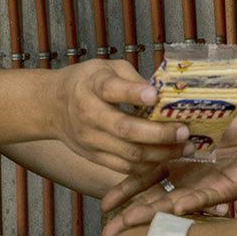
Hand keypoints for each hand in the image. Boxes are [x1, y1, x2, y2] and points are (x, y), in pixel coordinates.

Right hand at [50, 59, 190, 172]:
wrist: (52, 106)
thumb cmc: (86, 82)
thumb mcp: (106, 68)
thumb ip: (132, 78)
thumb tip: (163, 92)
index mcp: (92, 86)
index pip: (111, 90)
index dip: (134, 93)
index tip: (156, 96)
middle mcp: (89, 115)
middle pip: (126, 129)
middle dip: (159, 133)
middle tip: (184, 131)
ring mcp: (91, 140)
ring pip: (129, 154)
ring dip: (161, 154)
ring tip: (184, 147)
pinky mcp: (94, 156)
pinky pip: (124, 167)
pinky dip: (149, 165)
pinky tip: (167, 157)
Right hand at [102, 108, 236, 235]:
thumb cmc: (233, 129)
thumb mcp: (197, 112)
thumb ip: (176, 108)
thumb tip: (155, 93)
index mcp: (174, 163)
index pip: (143, 178)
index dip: (124, 191)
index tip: (106, 204)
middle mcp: (184, 181)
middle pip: (150, 201)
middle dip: (129, 216)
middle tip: (107, 234)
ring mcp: (201, 188)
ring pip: (171, 205)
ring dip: (150, 215)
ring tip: (129, 224)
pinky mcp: (222, 191)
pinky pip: (203, 198)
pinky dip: (190, 204)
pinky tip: (174, 210)